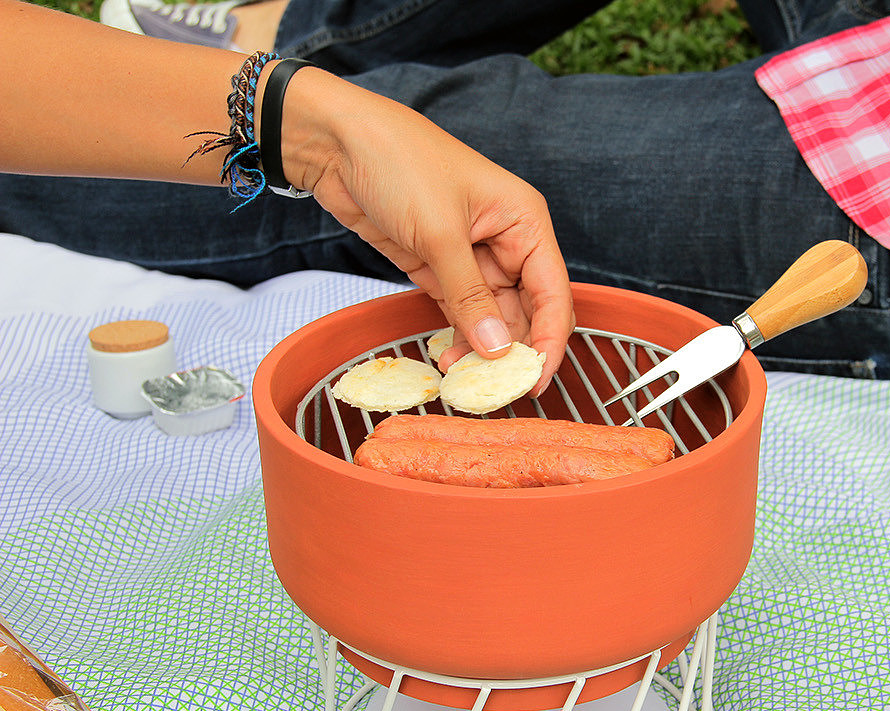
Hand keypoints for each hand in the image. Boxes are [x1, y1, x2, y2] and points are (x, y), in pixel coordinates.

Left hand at [275, 66, 573, 394]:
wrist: (336, 142)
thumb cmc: (398, 161)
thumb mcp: (439, 232)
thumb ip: (469, 296)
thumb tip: (496, 348)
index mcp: (524, 222)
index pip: (553, 293)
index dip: (550, 341)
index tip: (534, 381)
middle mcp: (507, 241)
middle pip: (528, 311)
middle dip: (514, 351)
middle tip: (494, 389)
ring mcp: (472, 257)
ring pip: (493, 318)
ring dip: (482, 350)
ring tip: (462, 379)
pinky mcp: (439, 268)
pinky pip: (460, 314)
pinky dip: (459, 339)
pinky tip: (448, 360)